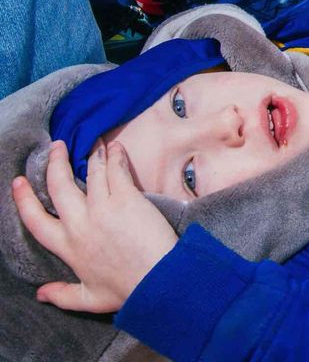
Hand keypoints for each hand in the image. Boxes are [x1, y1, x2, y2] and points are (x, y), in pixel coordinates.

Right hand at [12, 140, 177, 312]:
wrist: (158, 279)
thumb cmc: (126, 289)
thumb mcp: (88, 299)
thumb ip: (62, 295)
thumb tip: (40, 293)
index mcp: (68, 247)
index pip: (35, 220)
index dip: (24, 200)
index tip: (19, 182)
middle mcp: (80, 223)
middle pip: (59, 186)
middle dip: (55, 163)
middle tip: (56, 147)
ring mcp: (103, 208)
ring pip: (91, 173)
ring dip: (91, 154)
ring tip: (93, 142)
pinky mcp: (126, 199)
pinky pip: (116, 171)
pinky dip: (115, 156)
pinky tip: (116, 147)